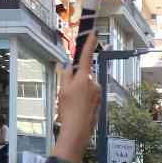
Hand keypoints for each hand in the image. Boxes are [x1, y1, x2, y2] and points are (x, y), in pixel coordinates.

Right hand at [51, 33, 99, 162]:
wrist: (77, 130)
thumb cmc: (68, 110)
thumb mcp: (62, 90)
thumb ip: (65, 75)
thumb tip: (67, 66)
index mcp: (84, 77)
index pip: (86, 56)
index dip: (89, 43)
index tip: (93, 32)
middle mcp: (94, 83)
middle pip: (84, 74)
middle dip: (76, 79)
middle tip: (66, 93)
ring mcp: (98, 93)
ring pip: (86, 86)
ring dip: (79, 91)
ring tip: (71, 104)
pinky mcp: (99, 102)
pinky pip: (89, 95)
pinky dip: (83, 99)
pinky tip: (77, 109)